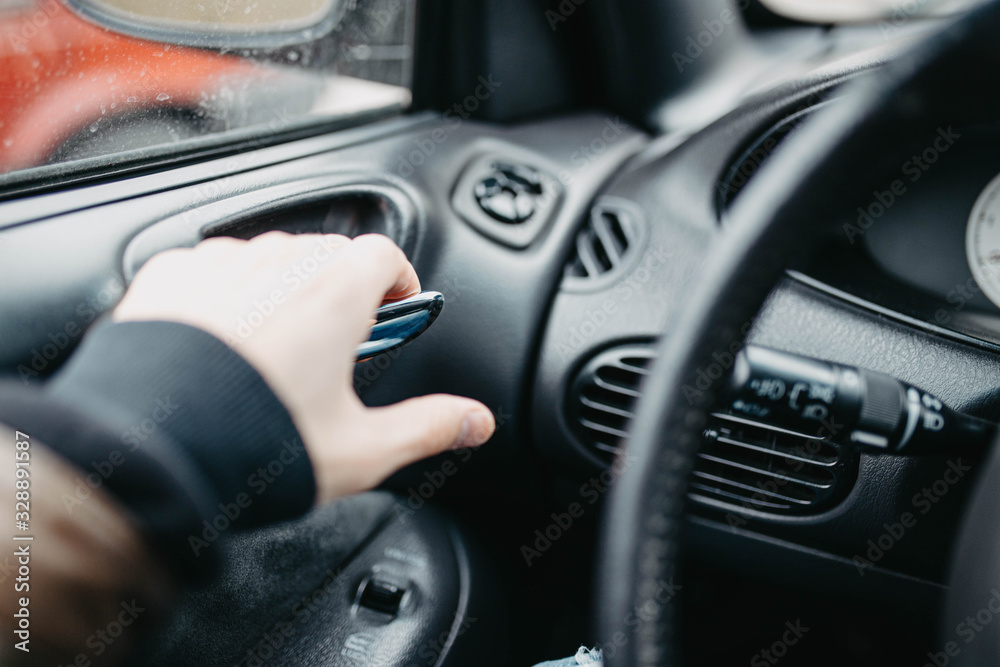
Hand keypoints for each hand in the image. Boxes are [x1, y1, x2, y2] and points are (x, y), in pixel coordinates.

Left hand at [114, 232, 494, 502]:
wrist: (149, 453)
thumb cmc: (255, 445)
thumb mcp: (361, 448)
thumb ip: (429, 426)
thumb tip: (475, 421)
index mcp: (334, 293)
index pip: (385, 254)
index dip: (399, 280)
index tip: (396, 308)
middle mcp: (278, 264)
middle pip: (329, 253)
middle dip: (342, 287)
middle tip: (340, 338)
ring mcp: (219, 266)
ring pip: (269, 257)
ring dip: (284, 287)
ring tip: (278, 344)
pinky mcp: (167, 278)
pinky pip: (210, 267)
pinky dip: (226, 292)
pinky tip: (220, 340)